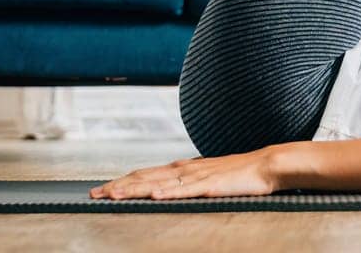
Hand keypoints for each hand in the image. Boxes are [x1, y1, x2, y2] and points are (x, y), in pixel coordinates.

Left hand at [88, 147, 279, 199]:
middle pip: (144, 177)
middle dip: (118, 185)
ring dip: (134, 189)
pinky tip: (154, 195)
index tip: (102, 189)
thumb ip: (187, 182)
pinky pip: (186, 190)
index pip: (145, 174)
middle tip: (94, 194)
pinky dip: (168, 192)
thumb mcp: (206, 178)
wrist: (265, 165)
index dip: (122, 181)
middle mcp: (184, 169)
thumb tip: (167, 189)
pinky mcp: (211, 185)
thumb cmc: (238, 174)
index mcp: (182, 168)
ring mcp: (196, 176)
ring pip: (159, 183)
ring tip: (114, 195)